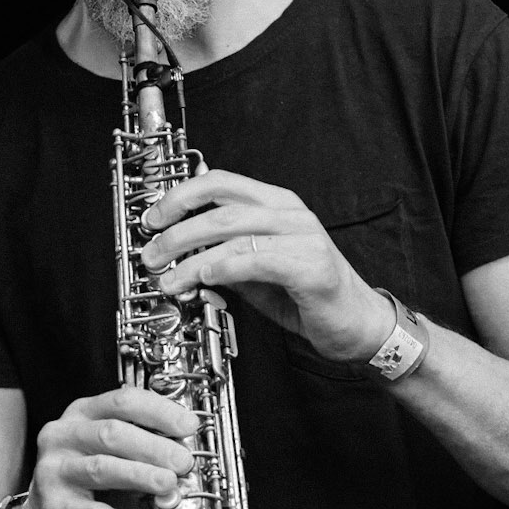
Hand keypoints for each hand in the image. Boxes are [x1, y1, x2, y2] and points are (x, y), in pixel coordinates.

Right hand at [9, 386, 198, 508]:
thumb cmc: (86, 485)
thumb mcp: (114, 456)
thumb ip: (143, 451)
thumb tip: (183, 456)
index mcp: (82, 414)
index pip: (122, 401)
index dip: (159, 411)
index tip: (188, 426)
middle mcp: (63, 436)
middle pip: (112, 432)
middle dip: (154, 446)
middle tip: (183, 462)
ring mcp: (54, 470)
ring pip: (102, 468)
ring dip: (141, 476)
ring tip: (168, 485)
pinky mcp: (54, 507)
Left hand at [140, 169, 395, 362]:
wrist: (357, 325)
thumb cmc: (309, 296)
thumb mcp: (256, 272)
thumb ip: (224, 255)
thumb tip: (180, 254)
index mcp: (277, 204)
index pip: (221, 182)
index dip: (181, 195)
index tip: (153, 218)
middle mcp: (290, 213)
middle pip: (219, 207)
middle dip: (175, 231)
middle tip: (151, 254)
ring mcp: (303, 236)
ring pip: (231, 232)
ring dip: (189, 256)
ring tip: (167, 278)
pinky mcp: (311, 265)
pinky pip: (255, 260)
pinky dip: (221, 267)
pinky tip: (202, 279)